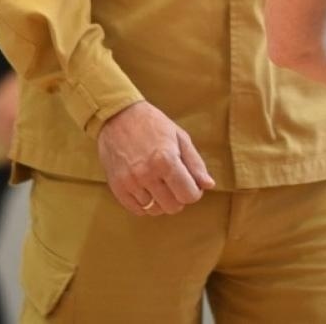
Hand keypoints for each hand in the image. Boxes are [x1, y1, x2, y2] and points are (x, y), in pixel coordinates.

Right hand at [96, 101, 214, 216]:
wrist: (118, 115)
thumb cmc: (152, 124)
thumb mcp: (179, 137)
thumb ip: (195, 163)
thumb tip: (208, 185)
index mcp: (166, 160)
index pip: (189, 195)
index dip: (194, 191)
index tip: (190, 183)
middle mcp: (147, 174)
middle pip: (173, 207)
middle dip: (179, 198)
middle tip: (174, 183)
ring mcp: (130, 182)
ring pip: (155, 210)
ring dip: (161, 201)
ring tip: (159, 184)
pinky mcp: (117, 187)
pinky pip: (137, 210)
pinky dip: (145, 204)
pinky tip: (146, 189)